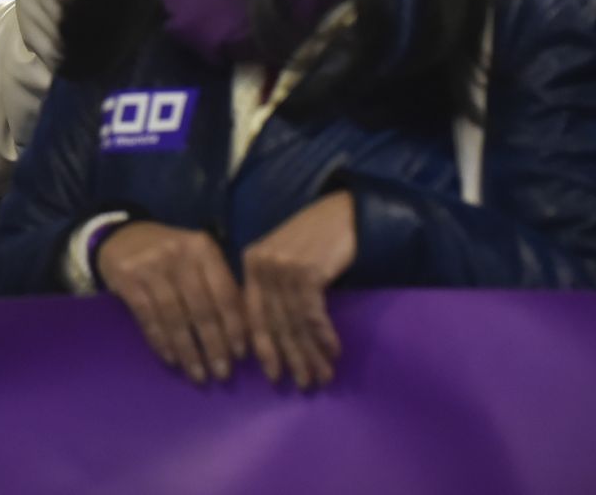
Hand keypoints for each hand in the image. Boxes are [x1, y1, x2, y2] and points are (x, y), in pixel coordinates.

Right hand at [96, 222, 247, 383]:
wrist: (122, 238)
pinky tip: (171, 359)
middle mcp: (179, 253)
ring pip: (175, 316)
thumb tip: (245, 333)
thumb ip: (218, 286)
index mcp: (203, 248)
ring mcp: (151, 265)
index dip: (234, 326)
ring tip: (198, 374)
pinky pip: (149, 317)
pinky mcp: (128, 278)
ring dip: (188, 350)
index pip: (225, 293)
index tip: (240, 355)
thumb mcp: (198, 259)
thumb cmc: (171, 256)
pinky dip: (161, 341)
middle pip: (201, 308)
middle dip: (214, 345)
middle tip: (222, 373)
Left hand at [241, 190, 355, 388]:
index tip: (274, 375)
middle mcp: (261, 265)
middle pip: (274, 323)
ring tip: (322, 376)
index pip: (253, 315)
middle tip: (304, 384)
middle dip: (291, 357)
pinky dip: (323, 336)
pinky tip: (333, 352)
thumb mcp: (284, 260)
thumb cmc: (315, 239)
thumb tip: (276, 336)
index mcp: (251, 264)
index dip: (265, 348)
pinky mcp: (306, 270)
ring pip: (293, 322)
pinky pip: (312, 313)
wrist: (344, 212)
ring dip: (310, 353)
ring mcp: (282, 267)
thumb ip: (274, 289)